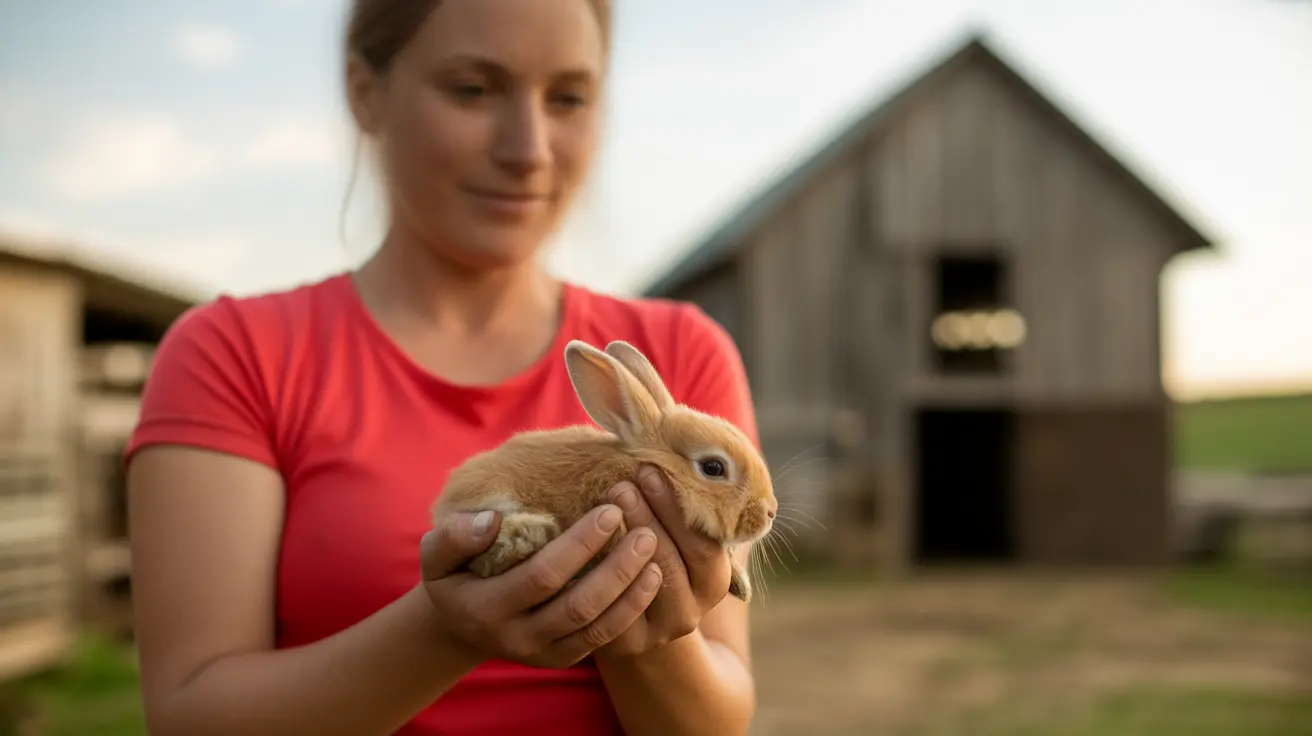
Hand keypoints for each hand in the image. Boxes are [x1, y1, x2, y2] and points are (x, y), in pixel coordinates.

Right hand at [419, 505, 663, 668]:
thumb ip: (455, 535)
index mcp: (486, 608)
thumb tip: (492, 521)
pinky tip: (652, 578)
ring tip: (655, 552)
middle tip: (645, 530)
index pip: (542, 576)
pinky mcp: (562, 658)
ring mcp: (542, 653)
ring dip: (632, 590)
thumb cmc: (456, 573)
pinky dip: (631, 609)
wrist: (461, 622)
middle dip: (616, 567)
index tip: (610, 510)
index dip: (579, 545)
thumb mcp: (437, 553)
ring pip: (596, 627)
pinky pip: (603, 639)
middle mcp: (516, 638)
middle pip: (577, 605)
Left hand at [596, 466, 732, 657]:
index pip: (703, 544)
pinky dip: (596, 571)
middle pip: (670, 562)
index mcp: (714, 583)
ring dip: (619, 542)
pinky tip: (582, 542)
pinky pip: (607, 606)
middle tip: (621, 483)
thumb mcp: (682, 539)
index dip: (676, 508)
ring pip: (637, 585)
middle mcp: (690, 613)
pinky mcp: (620, 643)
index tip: (650, 471)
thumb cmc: (662, 559)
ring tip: (602, 505)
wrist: (639, 624)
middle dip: (646, 519)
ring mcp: (656, 633)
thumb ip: (687, 506)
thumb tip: (680, 438)